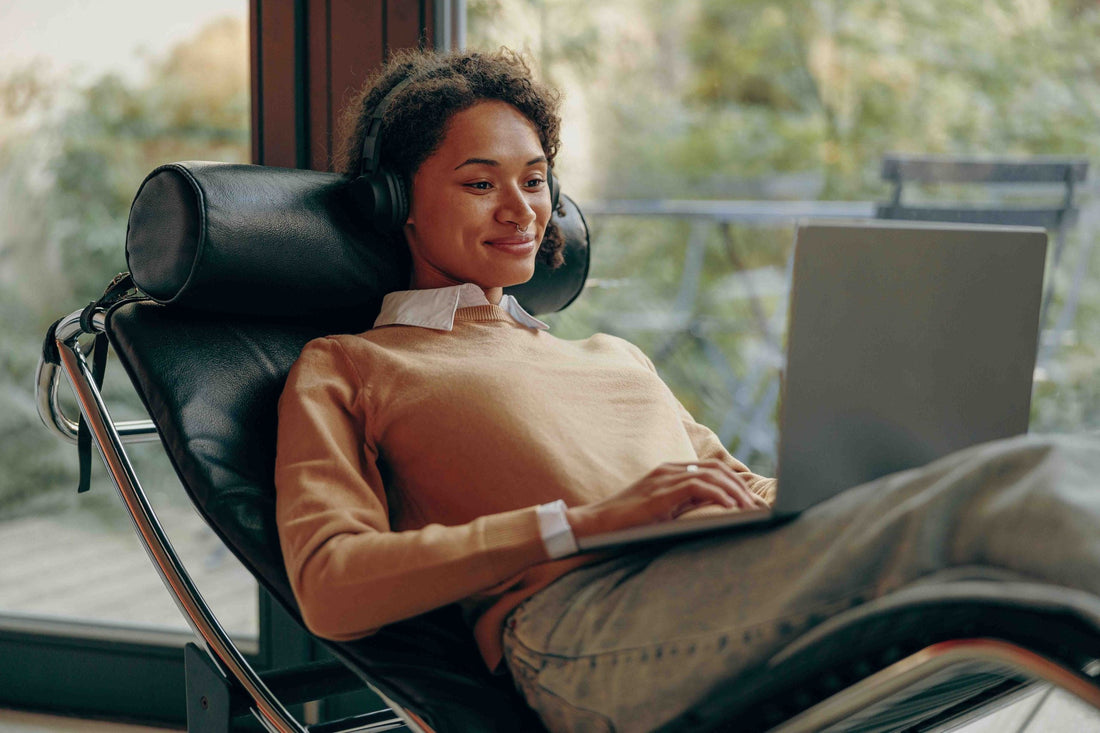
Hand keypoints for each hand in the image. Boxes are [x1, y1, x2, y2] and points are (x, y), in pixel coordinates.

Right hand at [565, 460, 768, 538]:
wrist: (593, 525)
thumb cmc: (625, 525)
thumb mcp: (660, 512)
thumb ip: (682, 506)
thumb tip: (716, 513)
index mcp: (668, 473)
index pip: (711, 469)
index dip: (734, 482)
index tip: (751, 499)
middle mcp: (668, 470)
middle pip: (716, 469)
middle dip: (741, 486)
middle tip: (758, 506)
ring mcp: (663, 479)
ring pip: (711, 475)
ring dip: (736, 492)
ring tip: (751, 509)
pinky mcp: (660, 493)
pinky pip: (698, 486)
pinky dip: (719, 496)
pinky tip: (732, 508)